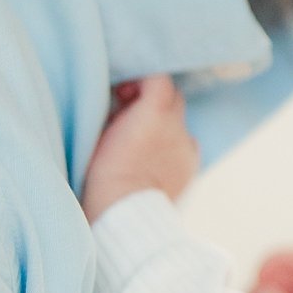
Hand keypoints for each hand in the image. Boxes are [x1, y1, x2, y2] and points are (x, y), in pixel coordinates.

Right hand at [82, 75, 199, 221]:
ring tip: (141, 141)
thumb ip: (120, 111)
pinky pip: (185, 145)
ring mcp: (188, 146)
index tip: (123, 93)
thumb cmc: (104, 174)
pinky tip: (154, 160)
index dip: (140, 81)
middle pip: (172, 97)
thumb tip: (125, 104)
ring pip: (179, 123)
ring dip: (163, 123)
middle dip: (152, 100)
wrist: (124, 213)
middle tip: (129, 113)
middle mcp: (177, 125)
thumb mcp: (101, 132)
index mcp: (155, 111)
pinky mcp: (192, 166)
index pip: (158, 78)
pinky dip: (172, 146)